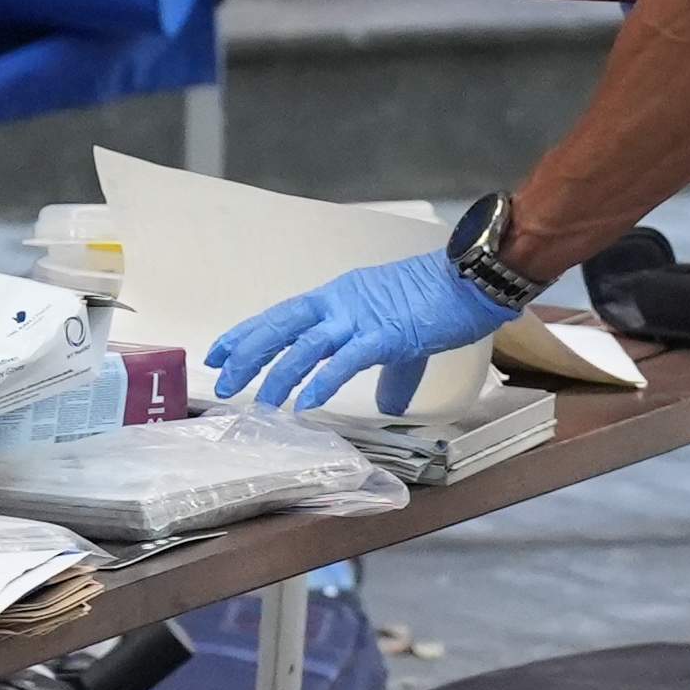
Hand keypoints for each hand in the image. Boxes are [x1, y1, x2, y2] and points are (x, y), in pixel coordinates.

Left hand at [207, 250, 518, 416]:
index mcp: (338, 299)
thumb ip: (390, 375)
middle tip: (221, 380)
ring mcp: (360, 318)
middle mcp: (340, 304)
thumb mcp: (403, 341)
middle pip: (281, 327)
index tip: (220, 353)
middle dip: (248, 354)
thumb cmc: (437, 303)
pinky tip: (304, 402)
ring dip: (278, 374)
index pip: (282, 316)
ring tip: (259, 402)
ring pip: (305, 346)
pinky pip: (344, 360)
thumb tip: (387, 406)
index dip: (249, 334)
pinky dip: (321, 381)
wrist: (470, 283)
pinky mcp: (385, 335)